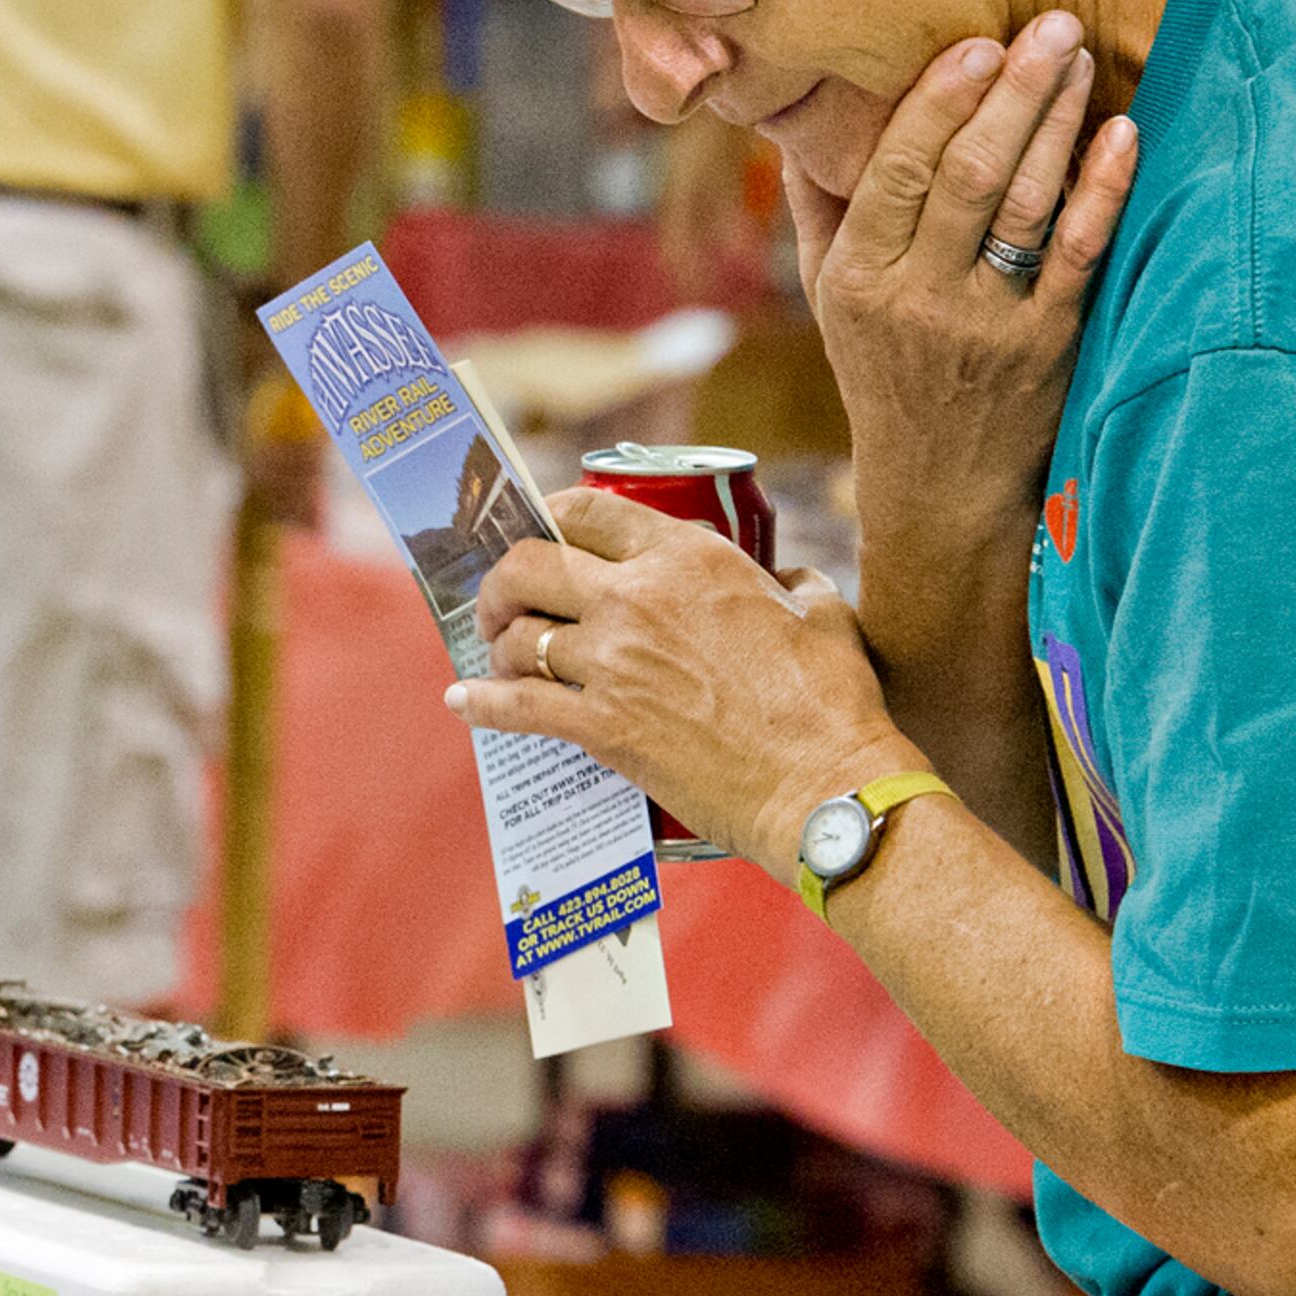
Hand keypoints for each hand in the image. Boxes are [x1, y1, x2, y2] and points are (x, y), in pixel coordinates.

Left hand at [455, 488, 924, 878]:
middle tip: (502, 602)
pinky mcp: (601, 726)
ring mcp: (612, 663)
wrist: (823, 784)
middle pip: (529, 564)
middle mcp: (636, 599)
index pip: (589, 511)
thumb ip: (792, 581)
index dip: (551, 515)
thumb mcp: (823, 612)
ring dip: (500, 647)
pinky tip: (462, 703)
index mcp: (688, 558)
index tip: (540, 530)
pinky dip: (481, 705)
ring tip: (501, 658)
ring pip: (520, 637)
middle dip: (503, 580)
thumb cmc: (833, 702)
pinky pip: (517, 707)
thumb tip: (784, 577)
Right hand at [782, 12, 1138, 534]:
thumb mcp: (827, 298)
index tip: (976, 44)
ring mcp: (986, 325)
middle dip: (1013, 91)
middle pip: (968, 176)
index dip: (938, 103)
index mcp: (855, 280)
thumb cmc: (883, 374)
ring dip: (1058, 122)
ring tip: (1080, 57)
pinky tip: (1122, 134)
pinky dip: (1103, 189)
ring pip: (1026, 205)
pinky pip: (1079, 254)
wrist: (939, 489)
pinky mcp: (1048, 346)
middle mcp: (916, 301)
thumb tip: (799, 119)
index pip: (895, 173)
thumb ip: (818, 209)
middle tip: (1050, 25)